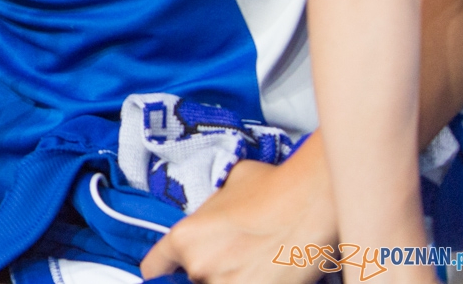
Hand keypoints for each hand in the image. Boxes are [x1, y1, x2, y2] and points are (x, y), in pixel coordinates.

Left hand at [140, 137, 335, 283]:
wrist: (309, 202)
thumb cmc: (269, 187)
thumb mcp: (224, 189)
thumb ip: (208, 213)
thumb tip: (214, 218)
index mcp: (183, 239)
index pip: (153, 268)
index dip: (163, 267)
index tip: (170, 268)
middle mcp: (200, 267)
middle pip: (194, 277)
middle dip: (211, 266)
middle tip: (235, 249)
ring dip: (234, 276)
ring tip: (257, 258)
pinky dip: (257, 279)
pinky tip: (270, 268)